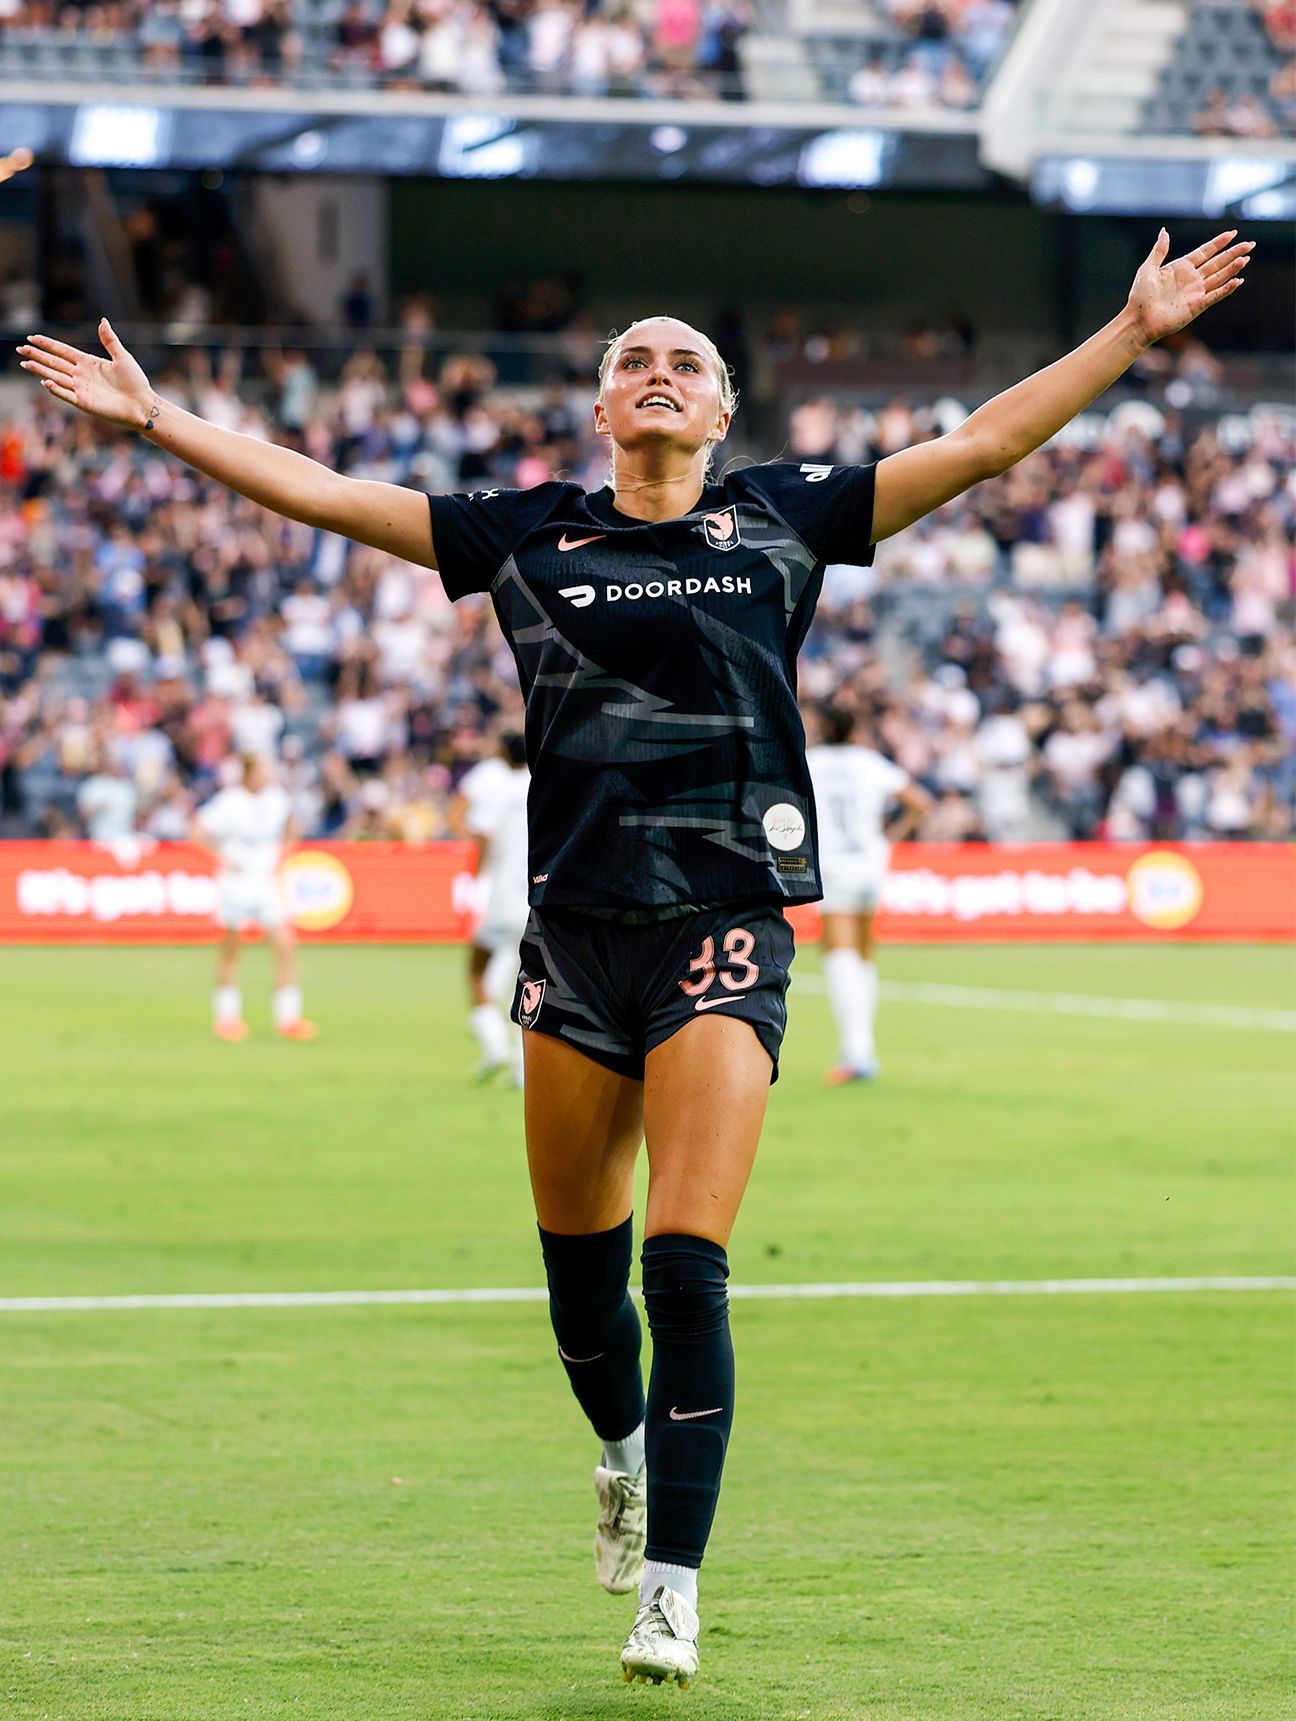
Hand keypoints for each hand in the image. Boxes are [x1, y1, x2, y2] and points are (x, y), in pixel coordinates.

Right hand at [17, 318, 154, 429]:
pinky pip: (66, 395)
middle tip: (20, 348)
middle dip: (37, 355)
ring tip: (24, 362)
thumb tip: (102, 320)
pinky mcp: (84, 403)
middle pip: (54, 363)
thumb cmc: (135, 382)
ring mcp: (81, 389)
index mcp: (88, 363)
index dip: (48, 344)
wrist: (142, 404)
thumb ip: (109, 340)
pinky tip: (45, 381)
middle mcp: (81, 375)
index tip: (32, 337)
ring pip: (56, 377)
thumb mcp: (122, 357)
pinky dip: (56, 389)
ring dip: (40, 370)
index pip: (63, 351)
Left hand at [1126, 228, 1252, 347]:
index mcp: (1181, 268)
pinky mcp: (1196, 306)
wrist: (1138, 321)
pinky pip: (1215, 296)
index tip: (1233, 233)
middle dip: (1233, 253)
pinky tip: (1237, 281)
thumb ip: (1159, 250)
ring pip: (1219, 277)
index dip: (1219, 243)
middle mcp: (1191, 279)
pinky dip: (1226, 289)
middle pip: (1217, 263)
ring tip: (1246, 258)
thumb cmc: (1139, 297)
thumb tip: (1164, 231)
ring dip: (1232, 268)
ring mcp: (1195, 293)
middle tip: (1250, 243)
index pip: (1205, 252)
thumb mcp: (1148, 269)